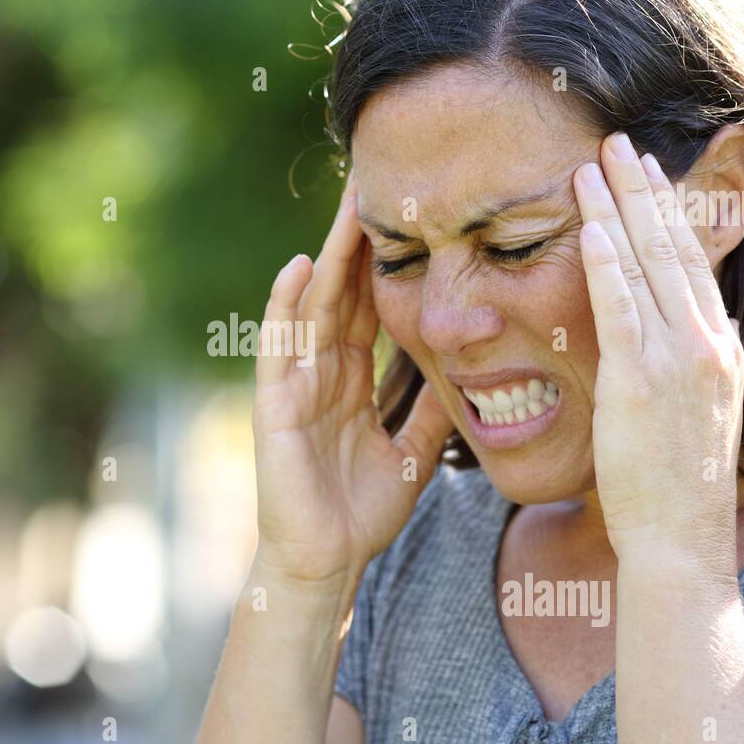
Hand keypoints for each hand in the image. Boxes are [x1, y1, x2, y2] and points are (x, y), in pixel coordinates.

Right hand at [252, 174, 453, 584]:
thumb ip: (432, 411)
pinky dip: (285, 307)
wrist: (326, 562)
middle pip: (343, 290)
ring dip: (330, 254)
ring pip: (314, 304)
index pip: (371, 305)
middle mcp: (321, 370)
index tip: (411, 215)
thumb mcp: (414, 452)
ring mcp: (296, 383)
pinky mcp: (275, 404)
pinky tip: (299, 267)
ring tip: (348, 205)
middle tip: (379, 181)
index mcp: (351, 379)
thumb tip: (468, 377)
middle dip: (361, 238)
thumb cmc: (361, 512)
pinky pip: (280, 347)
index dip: (388, 261)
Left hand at [573, 132, 743, 569]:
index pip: (691, 262)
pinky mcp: (639, 381)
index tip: (644, 173)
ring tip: (593, 162)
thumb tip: (649, 338)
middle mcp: (704, 343)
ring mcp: (675, 360)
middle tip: (617, 142)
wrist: (681, 539)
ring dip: (615, 208)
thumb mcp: (689, 413)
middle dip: (641, 190)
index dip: (666, 211)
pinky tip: (587, 224)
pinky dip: (604, 262)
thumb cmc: (674, 486)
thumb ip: (673, 367)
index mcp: (716, 349)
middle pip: (671, 248)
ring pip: (645, 265)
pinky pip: (620, 308)